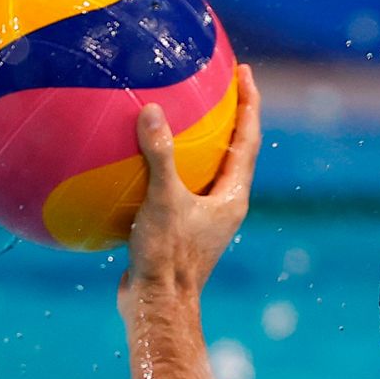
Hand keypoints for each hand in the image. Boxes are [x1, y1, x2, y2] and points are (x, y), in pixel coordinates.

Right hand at [119, 65, 260, 299]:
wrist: (155, 306)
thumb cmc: (166, 256)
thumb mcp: (162, 200)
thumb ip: (159, 155)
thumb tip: (153, 111)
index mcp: (232, 197)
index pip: (248, 140)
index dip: (248, 104)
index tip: (244, 73)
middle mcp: (223, 206)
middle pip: (232, 151)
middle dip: (227, 116)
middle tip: (217, 83)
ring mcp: (201, 220)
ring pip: (203, 171)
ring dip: (196, 143)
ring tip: (178, 112)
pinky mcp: (178, 231)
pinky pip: (172, 189)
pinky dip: (160, 168)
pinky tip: (131, 158)